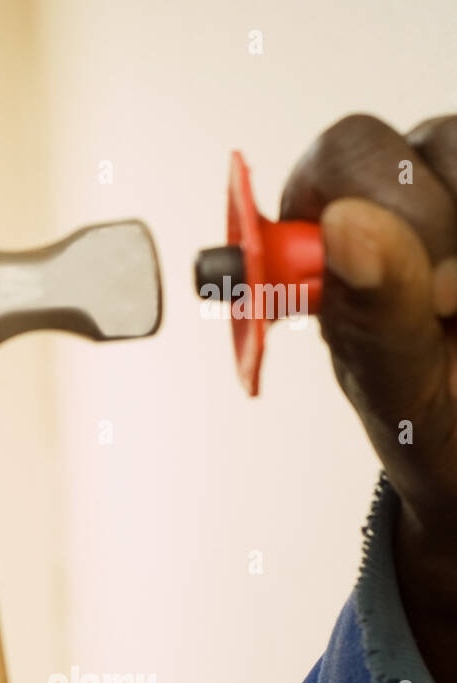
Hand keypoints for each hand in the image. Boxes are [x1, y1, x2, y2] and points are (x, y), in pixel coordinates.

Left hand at [281, 114, 456, 682]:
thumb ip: (369, 313)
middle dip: (447, 229)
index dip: (370, 195)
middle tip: (455, 313)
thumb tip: (329, 232)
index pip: (351, 147)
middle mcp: (432, 206)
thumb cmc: (441, 452)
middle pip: (446, 139)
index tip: (387, 266)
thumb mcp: (395, 393)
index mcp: (359, 231)